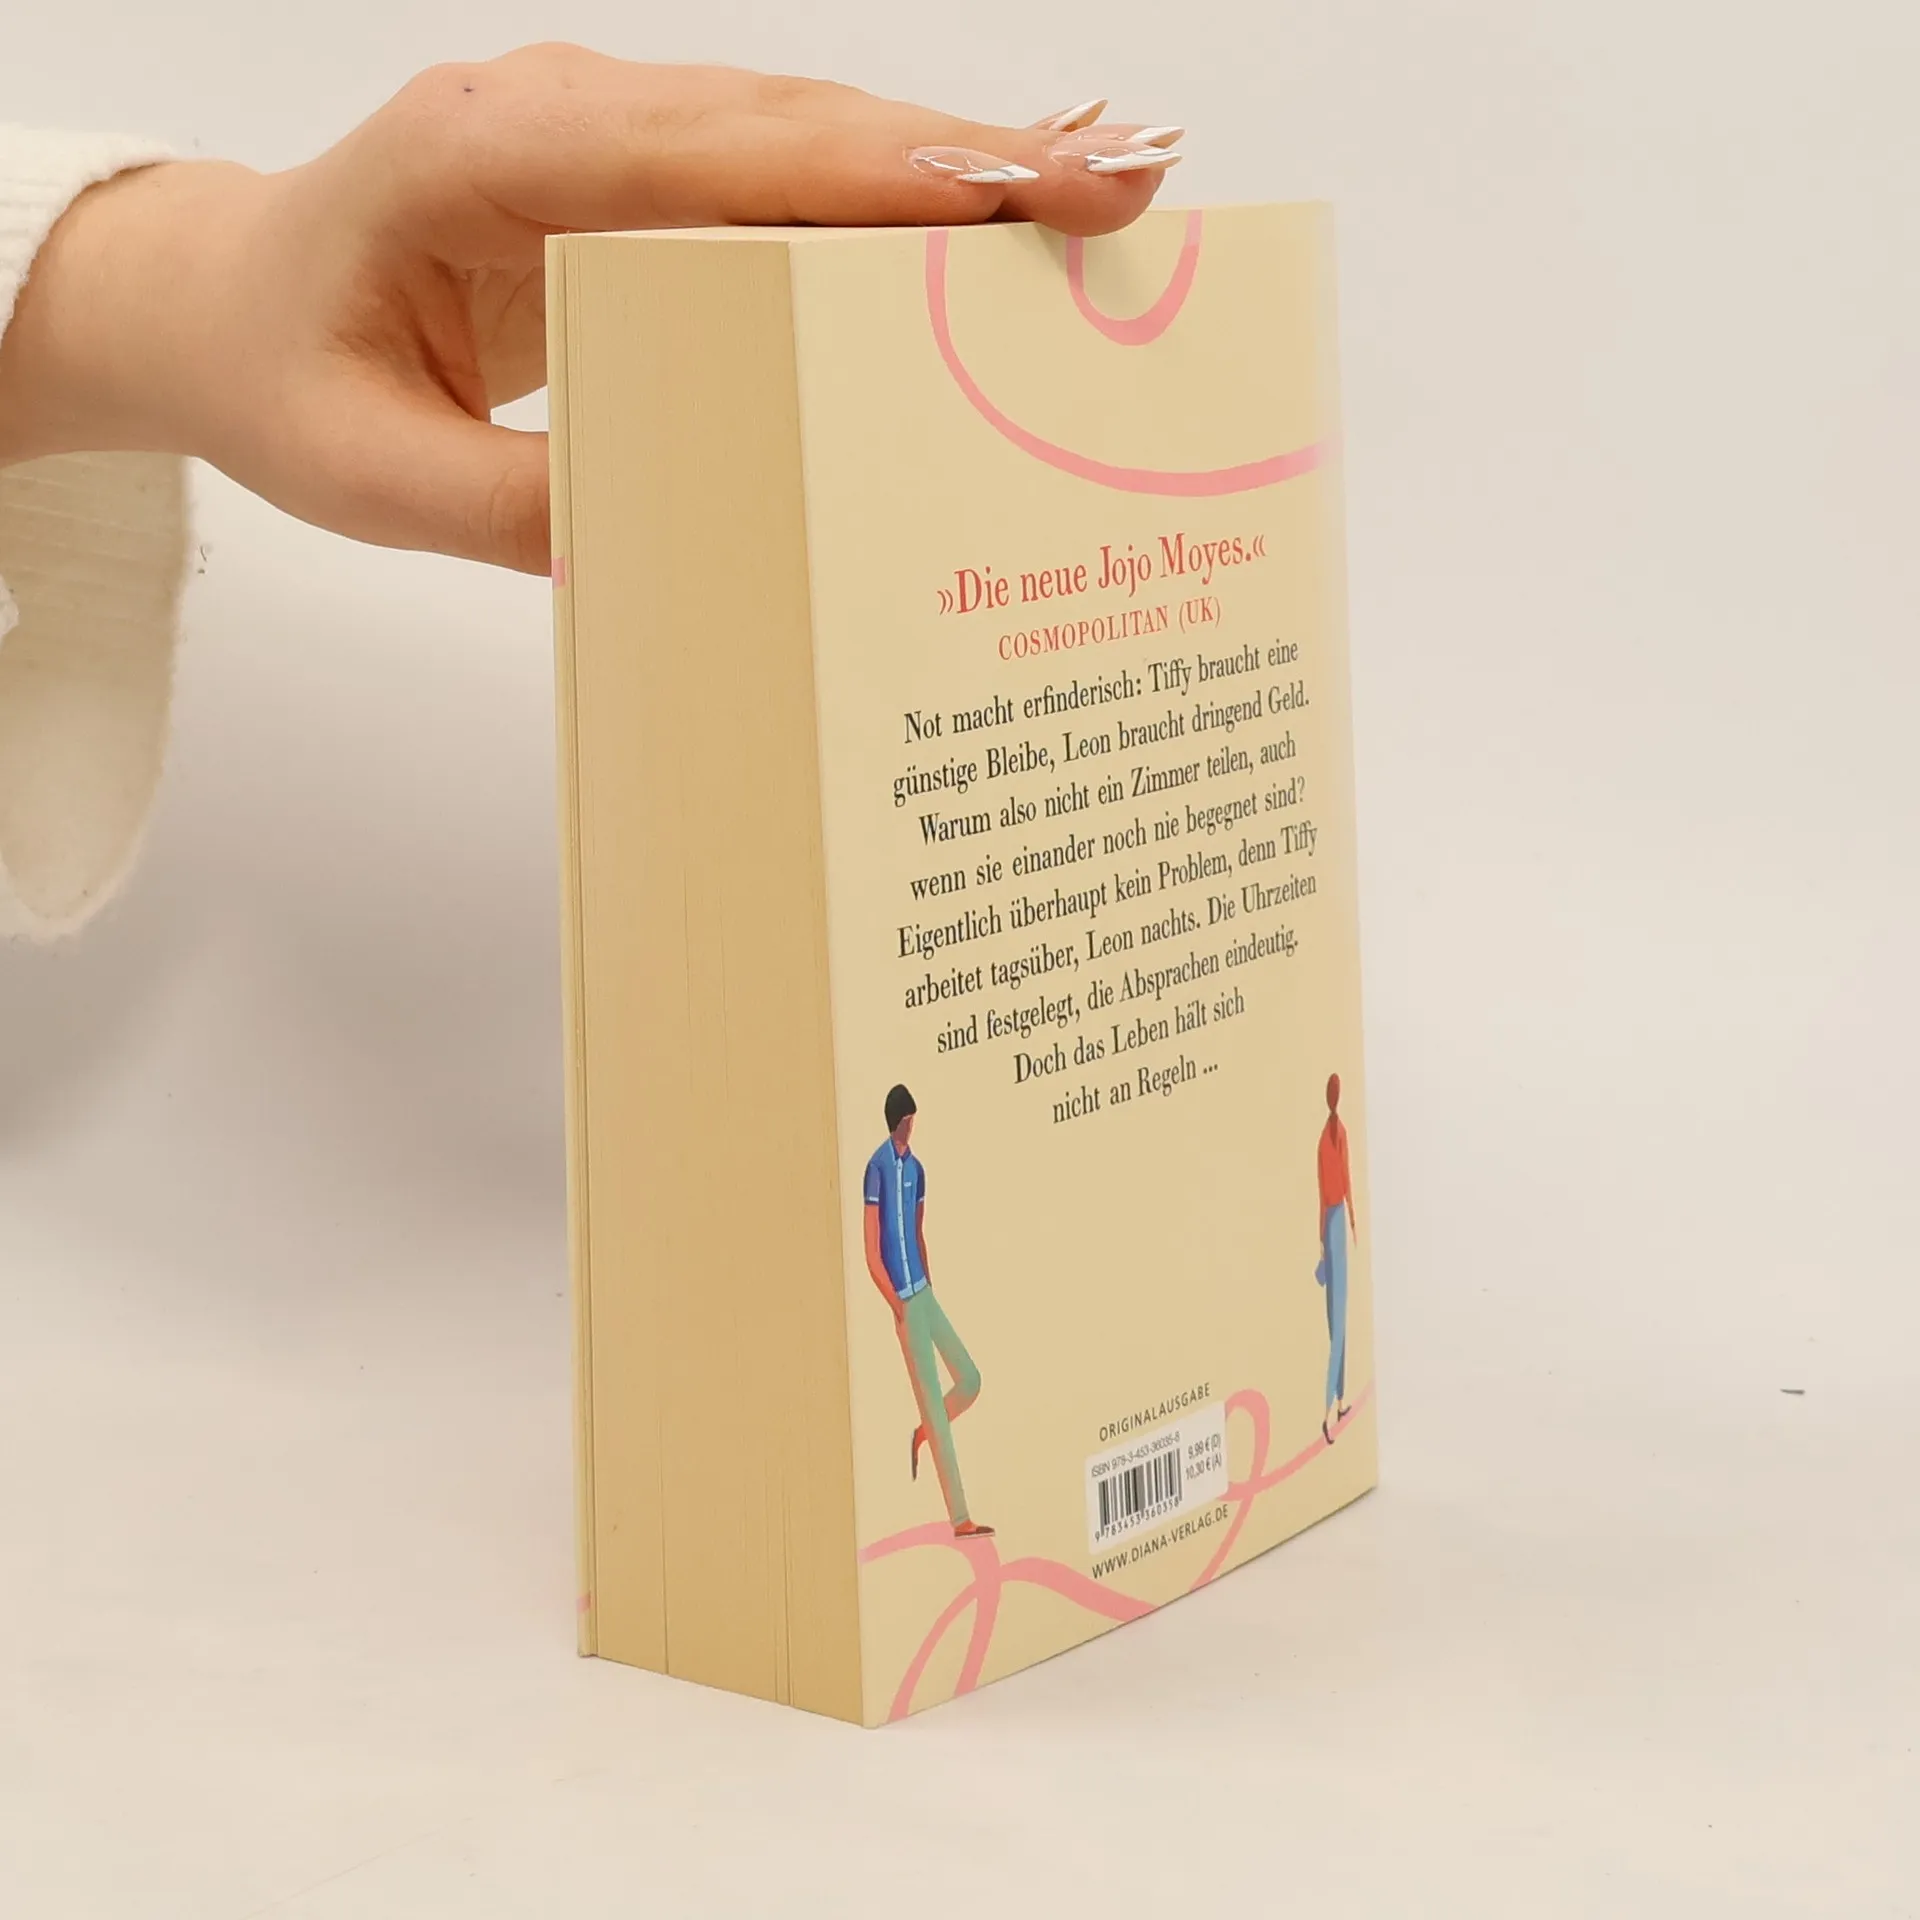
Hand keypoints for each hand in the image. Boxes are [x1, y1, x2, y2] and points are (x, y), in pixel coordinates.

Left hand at [0, 49, 1181, 572]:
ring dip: (956, 166)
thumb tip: (692, 541)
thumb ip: (525, 504)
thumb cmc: (285, 372)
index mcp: (487, 152)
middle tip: (1126, 187)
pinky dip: (897, 194)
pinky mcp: (645, 176)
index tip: (1015, 187)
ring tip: (1103, 195)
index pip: (712, 149)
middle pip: (797, 121)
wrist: (227, 303)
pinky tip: (996, 213)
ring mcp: (612, 134)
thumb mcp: (376, 476)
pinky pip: (787, 172)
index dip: (876, 167)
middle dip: (968, 154)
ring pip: (810, 133)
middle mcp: (566, 113)